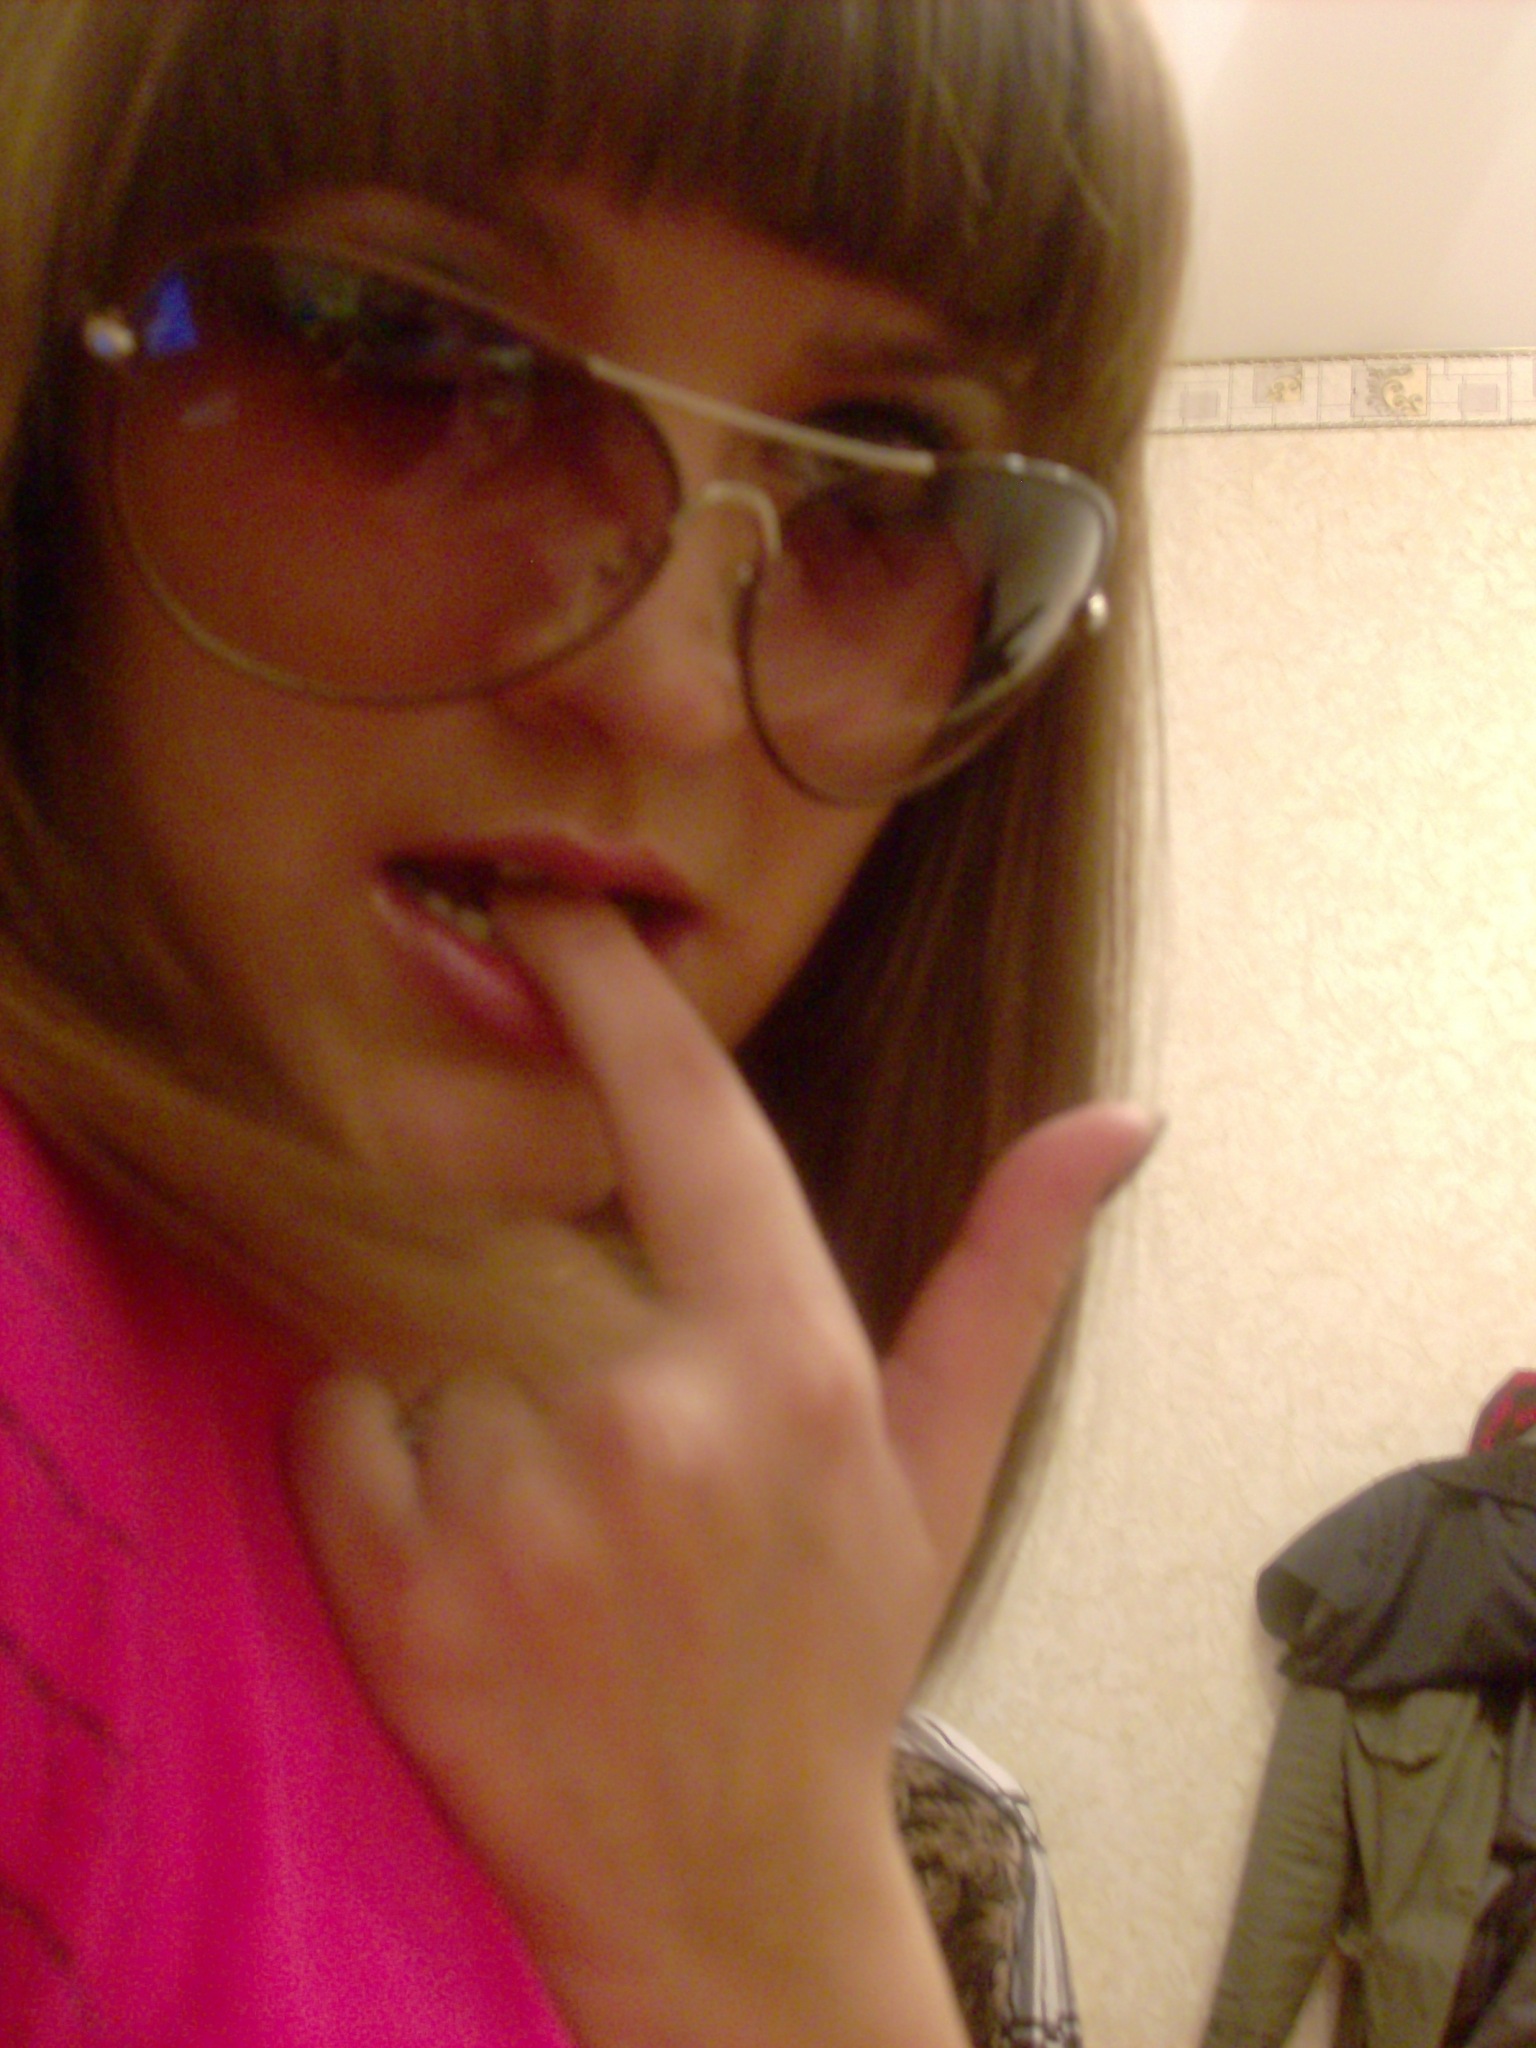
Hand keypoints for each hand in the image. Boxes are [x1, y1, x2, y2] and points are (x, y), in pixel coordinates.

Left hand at [288, 898, 1154, 2047]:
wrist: (718, 1885)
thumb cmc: (831, 1654)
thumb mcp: (937, 1464)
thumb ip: (1007, 1274)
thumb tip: (1117, 1117)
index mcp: (791, 1368)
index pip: (689, 1114)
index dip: (609, 988)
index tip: (545, 908)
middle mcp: (655, 1420)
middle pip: (526, 1242)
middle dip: (549, 1312)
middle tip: (605, 1442)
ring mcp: (518, 1510)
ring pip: (428, 1339)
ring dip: (469, 1398)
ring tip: (551, 1520)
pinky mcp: (397, 1592)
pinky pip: (332, 1419)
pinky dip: (372, 1455)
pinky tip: (462, 1543)